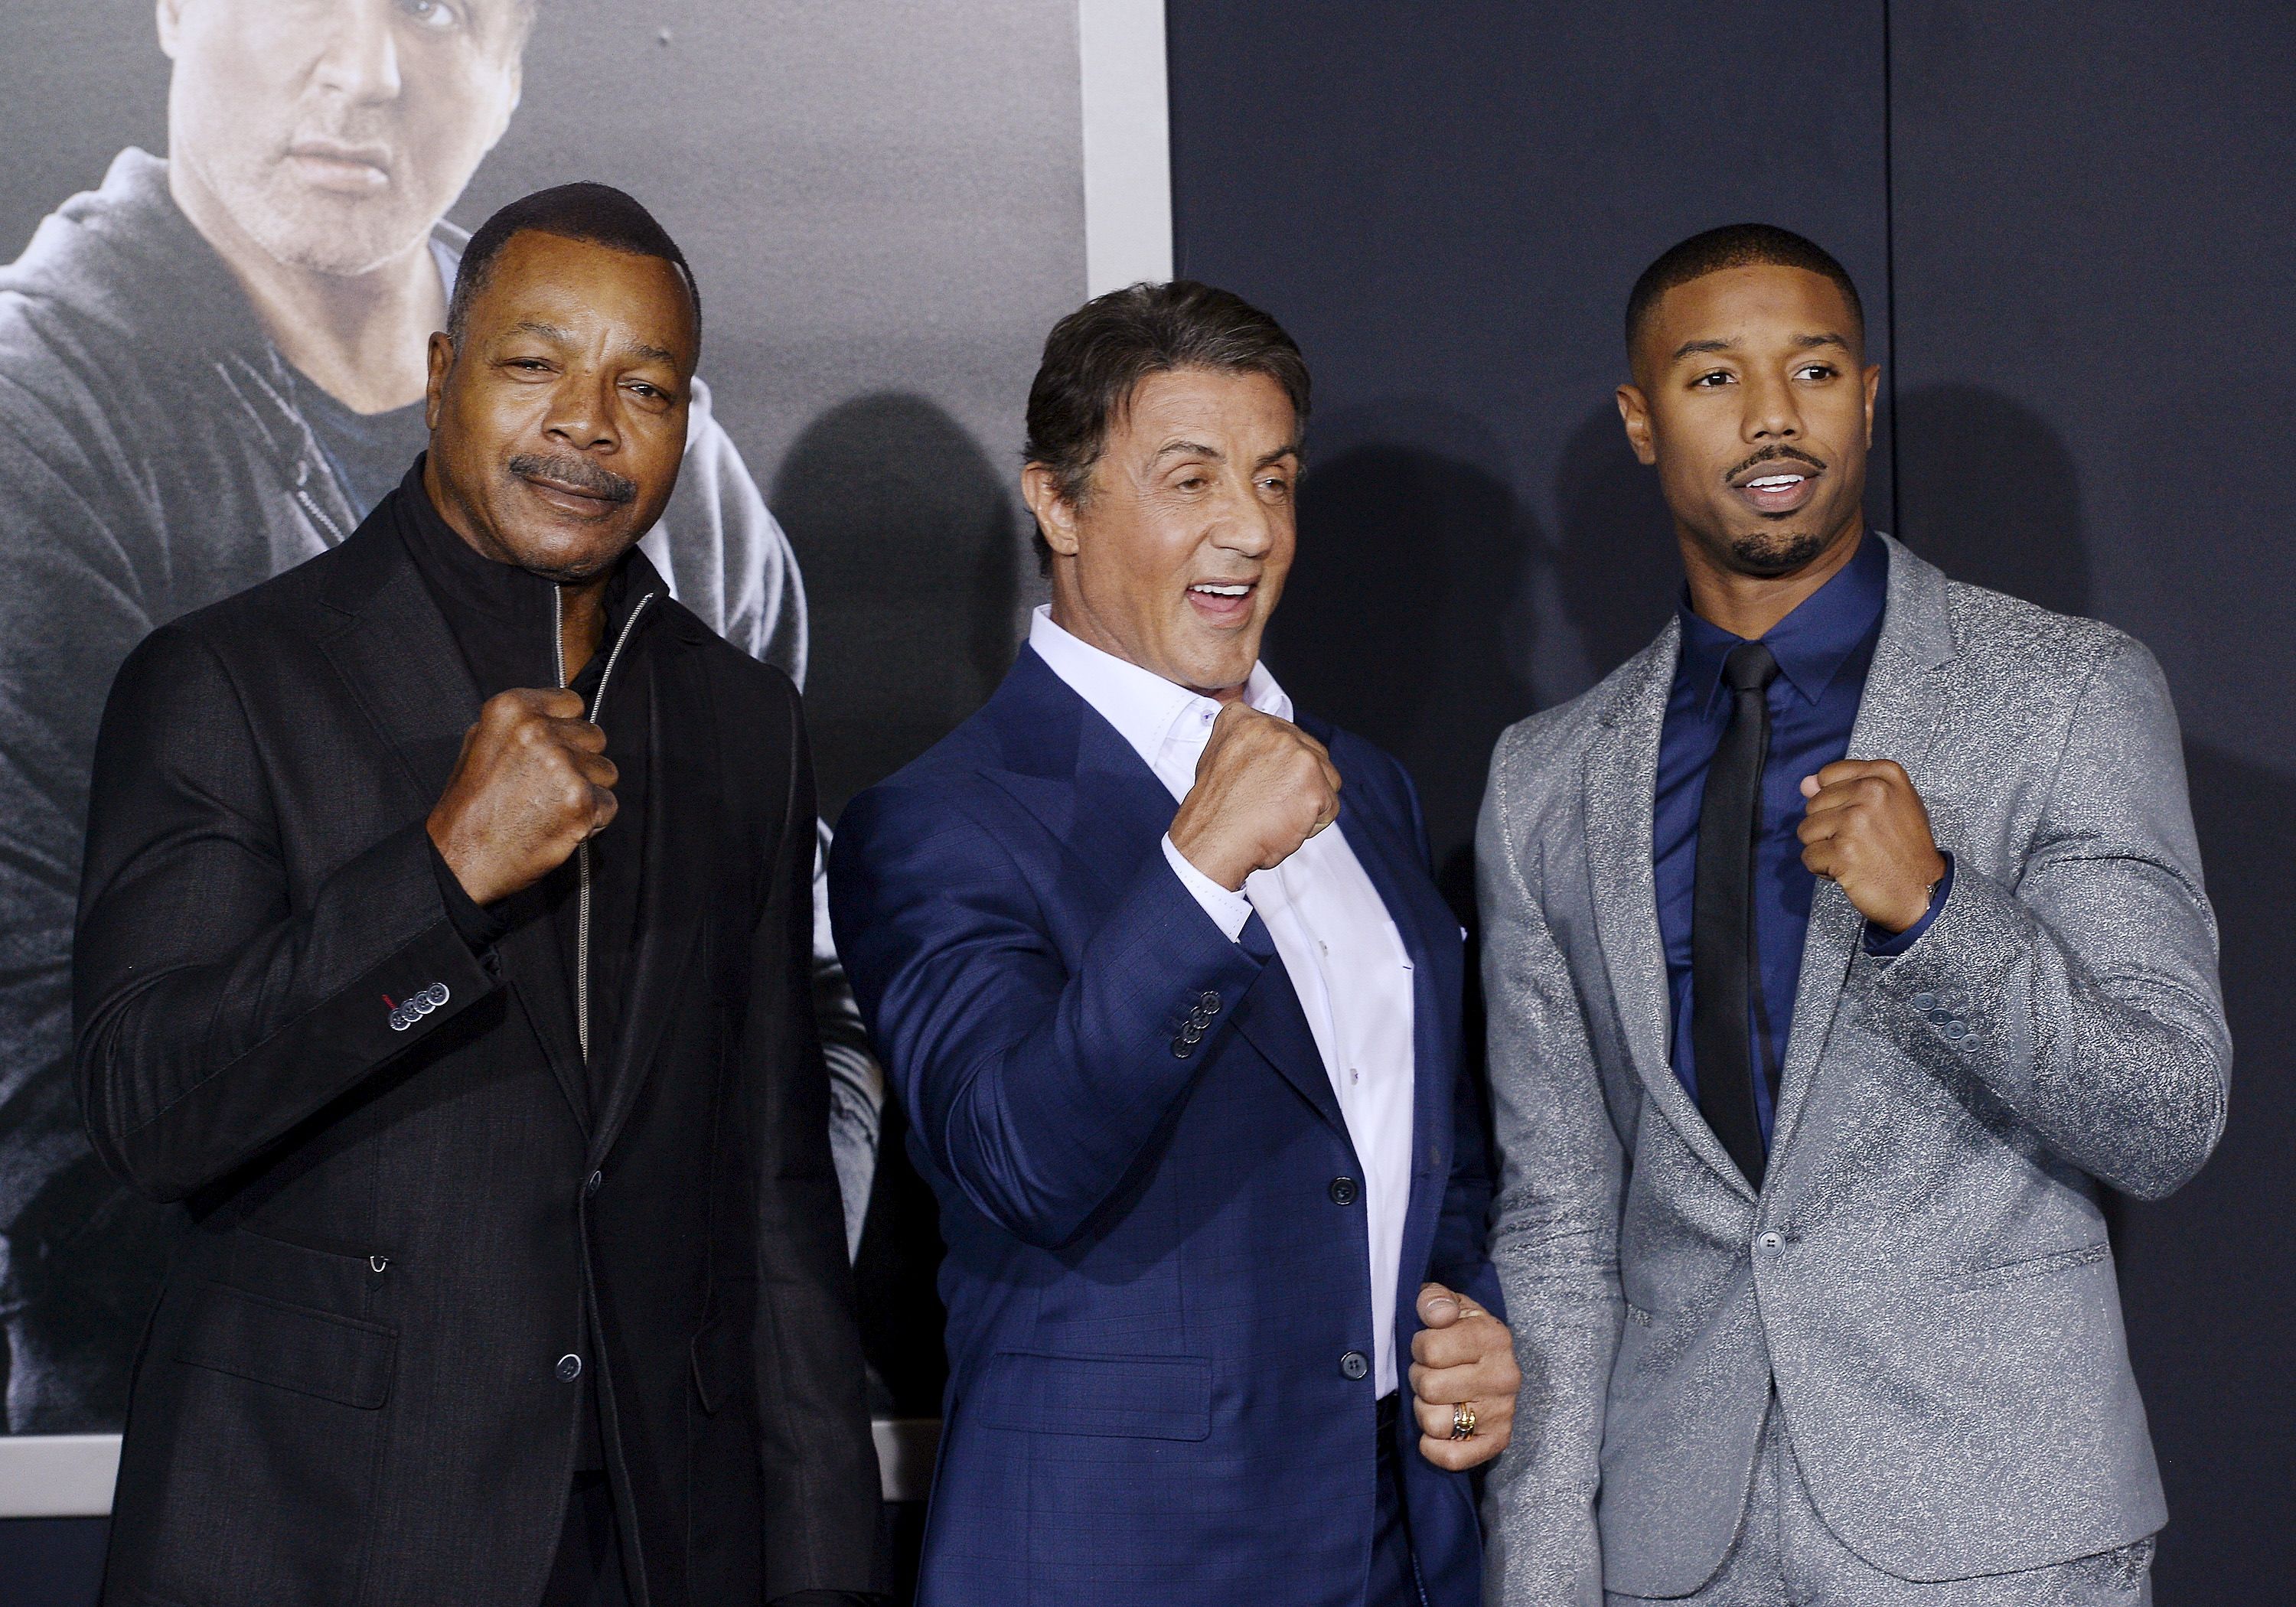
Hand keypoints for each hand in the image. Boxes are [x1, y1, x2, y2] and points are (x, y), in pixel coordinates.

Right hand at [427, 688, 617, 906]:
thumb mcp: (479, 744)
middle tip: (545, 786)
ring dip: (587, 790)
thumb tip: (559, 715)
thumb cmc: (470, 805)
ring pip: (606, 771)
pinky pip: (609, 804)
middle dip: (579, 760)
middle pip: (594, 737)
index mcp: (513, 708)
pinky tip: (559, 826)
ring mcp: (562, 766)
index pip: (572, 703)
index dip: (565, 730)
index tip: (549, 751)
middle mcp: (539, 730)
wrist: (460, 860)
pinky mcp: (580, 801)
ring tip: (549, 807)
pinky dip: (591, 819)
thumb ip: (520, 724)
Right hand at [1167, 702, 1340, 890]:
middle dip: (1300, 782)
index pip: (1286, 735)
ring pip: (1327, 777)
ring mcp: (1296, 754)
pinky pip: (1330, 806)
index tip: (1268, 782)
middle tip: (1271, 803)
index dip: (1282, 765)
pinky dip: (1314, 823)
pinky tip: (1286, 826)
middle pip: (1312, 753)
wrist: (1213, 841)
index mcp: (1245, 719)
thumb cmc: (1215, 812)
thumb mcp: (1218, 758)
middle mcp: (1273, 729)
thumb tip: (1264, 748)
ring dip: (1309, 800)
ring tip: (1277, 815)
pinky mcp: (1314, 782)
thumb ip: (1246, 746)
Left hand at [1408, 1283, 1517, 1470]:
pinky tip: (1436, 1431)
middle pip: (1429, 1387)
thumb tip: (1437, 1314)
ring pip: (1435, 1422)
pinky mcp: (1498, 1441)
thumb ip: (1435, 1299)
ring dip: (1425, 1410)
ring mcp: (1503, 1411)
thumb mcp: (1450, 1304)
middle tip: (1431, 1374)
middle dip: (1420, 1379)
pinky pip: (1453, 1458)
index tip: (1428, 1347)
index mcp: (1492, 1337)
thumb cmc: (1462, 1332)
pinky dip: (1434, 1448)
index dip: (1419, 1348)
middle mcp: (1504, 1376)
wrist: (1493, 1362)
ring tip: (1437, 1397)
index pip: (1430, 1350)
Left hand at [1796, 759, 1946, 932]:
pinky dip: (1823, 869)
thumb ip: (1844, 788)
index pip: (1827, 776)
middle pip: (1813, 804)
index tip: (1860, 817)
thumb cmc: (1905, 848)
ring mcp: (1856, 820)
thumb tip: (1805, 783)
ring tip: (1855, 855)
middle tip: (1861, 842)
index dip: (1835, 801)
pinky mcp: (1843, 850)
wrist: (1923, 890)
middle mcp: (1872, 791)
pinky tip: (1850, 870)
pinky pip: (1808, 857)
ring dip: (1824, 849)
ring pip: (1807, 830)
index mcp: (1885, 775)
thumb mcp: (1888, 805)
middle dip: (1828, 828)